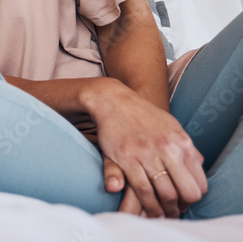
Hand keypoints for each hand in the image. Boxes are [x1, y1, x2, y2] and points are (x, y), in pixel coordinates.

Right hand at [92, 80, 205, 217]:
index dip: (193, 197)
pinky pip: (143, 190)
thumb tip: (200, 164)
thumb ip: (186, 147)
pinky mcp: (127, 158)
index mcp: (182, 143)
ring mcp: (147, 154)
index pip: (199, 182)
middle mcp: (168, 148)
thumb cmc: (143, 115)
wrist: (113, 100)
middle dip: (182, 207)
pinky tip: (149, 209)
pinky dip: (149, 205)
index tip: (184, 201)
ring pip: (166, 194)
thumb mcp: (171, 126)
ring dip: (166, 210)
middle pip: (187, 192)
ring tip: (162, 214)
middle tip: (174, 211)